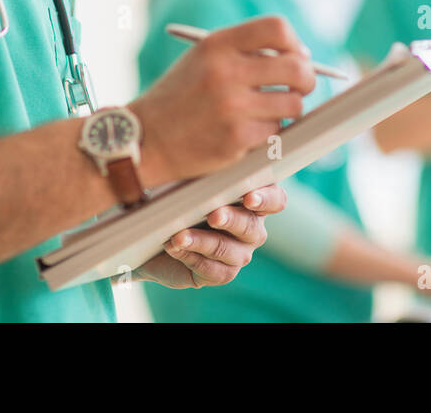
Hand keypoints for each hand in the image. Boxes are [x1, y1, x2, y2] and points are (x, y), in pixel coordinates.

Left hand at [133, 186, 285, 288]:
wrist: (154, 231)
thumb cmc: (178, 195)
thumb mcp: (192, 178)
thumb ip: (208, 171)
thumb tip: (204, 157)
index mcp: (254, 199)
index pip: (275, 199)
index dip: (266, 199)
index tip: (248, 197)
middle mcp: (252, 228)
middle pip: (252, 227)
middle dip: (231, 220)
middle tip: (212, 215)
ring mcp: (239, 253)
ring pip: (228, 250)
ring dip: (201, 241)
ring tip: (178, 236)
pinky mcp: (221, 273)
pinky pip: (213, 270)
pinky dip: (190, 257)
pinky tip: (173, 247)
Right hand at [135, 17, 315, 183]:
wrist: (146, 139)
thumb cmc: (181, 96)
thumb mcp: (204, 59)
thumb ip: (245, 51)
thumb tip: (302, 55)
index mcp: (217, 44)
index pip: (277, 28)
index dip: (294, 42)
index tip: (295, 55)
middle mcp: (225, 72)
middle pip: (296, 67)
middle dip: (307, 78)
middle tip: (302, 86)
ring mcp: (232, 106)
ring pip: (293, 103)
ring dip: (289, 108)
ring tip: (270, 110)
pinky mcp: (236, 138)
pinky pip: (277, 131)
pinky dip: (270, 132)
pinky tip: (249, 130)